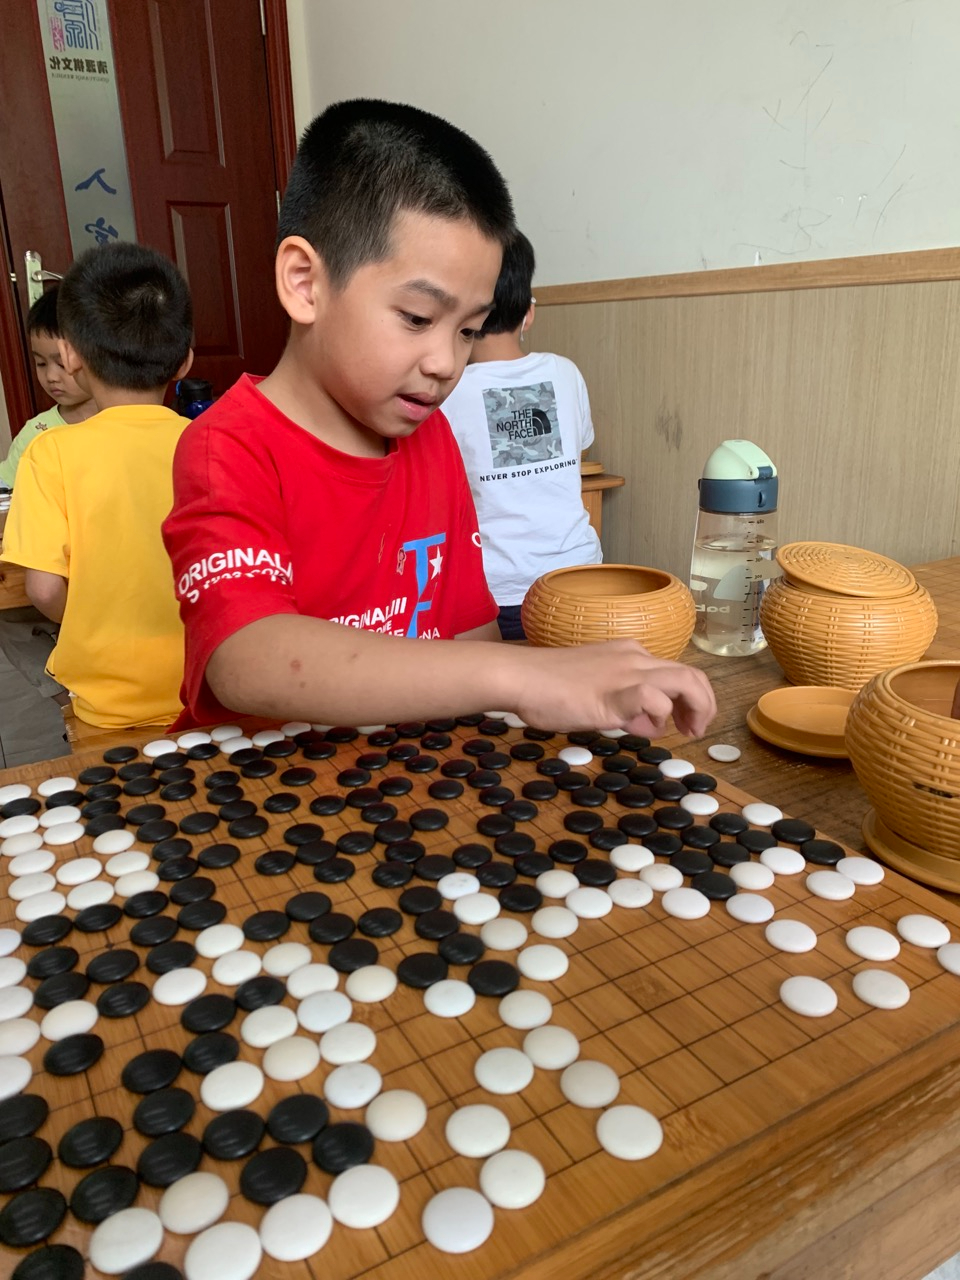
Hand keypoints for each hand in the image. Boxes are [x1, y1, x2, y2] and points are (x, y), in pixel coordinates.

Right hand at [513, 639, 716, 737]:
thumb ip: (623, 703)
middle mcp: (635, 657)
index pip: (675, 671)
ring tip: (690, 732)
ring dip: (697, 709)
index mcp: (630, 653)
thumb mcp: (596, 691)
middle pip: (692, 675)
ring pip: (685, 681)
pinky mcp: (616, 691)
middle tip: (697, 730)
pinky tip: (641, 728)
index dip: (690, 699)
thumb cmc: (547, 687)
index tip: (684, 722)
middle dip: (704, 704)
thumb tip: (644, 722)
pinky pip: (655, 700)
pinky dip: (658, 717)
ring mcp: (627, 672)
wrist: (521, 677)